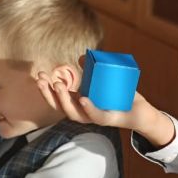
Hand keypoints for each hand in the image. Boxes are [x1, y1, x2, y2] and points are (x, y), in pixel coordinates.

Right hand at [36, 73, 174, 144]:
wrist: (139, 109)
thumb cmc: (119, 95)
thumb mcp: (103, 80)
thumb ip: (92, 70)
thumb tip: (82, 57)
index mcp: (79, 105)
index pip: (57, 99)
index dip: (45, 89)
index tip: (39, 75)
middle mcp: (83, 113)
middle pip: (60, 107)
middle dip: (48, 93)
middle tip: (42, 78)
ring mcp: (94, 118)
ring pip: (74, 113)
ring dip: (64, 100)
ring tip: (57, 85)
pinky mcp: (108, 120)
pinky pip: (96, 115)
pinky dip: (89, 108)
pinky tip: (83, 99)